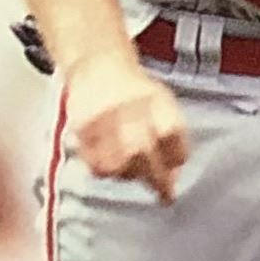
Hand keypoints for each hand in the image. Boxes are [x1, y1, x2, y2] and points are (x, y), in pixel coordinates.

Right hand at [63, 53, 188, 203]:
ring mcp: (102, 118)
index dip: (177, 155)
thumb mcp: (163, 103)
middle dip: (157, 178)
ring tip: (136, 172)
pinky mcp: (82, 129)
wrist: (98, 66)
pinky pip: (96, 164)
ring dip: (131, 175)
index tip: (176, 166)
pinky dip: (108, 172)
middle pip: (141, 151)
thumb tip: (174, 178)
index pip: (170, 133)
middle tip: (164, 193)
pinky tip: (115, 167)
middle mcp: (127, 106)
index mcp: (153, 98)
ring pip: (118, 163)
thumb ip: (174, 138)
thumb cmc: (137, 92)